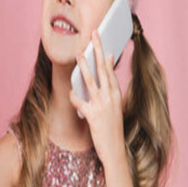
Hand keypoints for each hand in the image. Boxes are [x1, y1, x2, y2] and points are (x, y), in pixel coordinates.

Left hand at [69, 29, 124, 165]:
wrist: (115, 151)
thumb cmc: (113, 130)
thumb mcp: (115, 109)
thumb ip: (109, 93)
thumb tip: (104, 80)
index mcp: (116, 95)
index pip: (111, 71)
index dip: (106, 55)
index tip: (102, 41)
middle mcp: (111, 98)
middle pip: (103, 69)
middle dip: (97, 50)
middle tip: (93, 35)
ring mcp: (102, 106)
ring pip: (91, 80)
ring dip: (84, 65)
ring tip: (78, 53)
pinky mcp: (93, 116)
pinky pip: (80, 102)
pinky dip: (74, 97)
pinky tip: (71, 93)